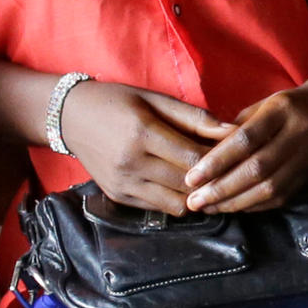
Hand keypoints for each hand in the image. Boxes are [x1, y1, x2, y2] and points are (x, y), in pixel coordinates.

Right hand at [56, 78, 226, 211]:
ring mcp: (122, 184)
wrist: (70, 117)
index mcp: (142, 133)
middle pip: (188, 183)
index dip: (221, 159)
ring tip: (210, 181)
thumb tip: (232, 131)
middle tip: (231, 171)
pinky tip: (185, 187)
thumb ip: (194, 117)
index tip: (237, 154)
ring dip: (198, 196)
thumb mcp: (155, 99)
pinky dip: (177, 200)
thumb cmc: (118, 102)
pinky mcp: (118, 197)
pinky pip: (159, 208)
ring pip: (177, 203)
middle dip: (214, 180)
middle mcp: (130, 163)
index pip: (194, 157)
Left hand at [184, 83, 307, 214]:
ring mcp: (306, 159)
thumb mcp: (265, 104)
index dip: (217, 161)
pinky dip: (253, 206)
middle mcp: (297, 136)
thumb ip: (238, 127)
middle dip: (222, 189)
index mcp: (282, 111)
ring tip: (208, 208)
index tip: (192, 177)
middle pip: (256, 169)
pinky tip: (232, 208)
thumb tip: (206, 155)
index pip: (246, 140)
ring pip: (269, 188)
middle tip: (194, 201)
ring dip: (235, 202)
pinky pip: (280, 198)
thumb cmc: (292, 105)